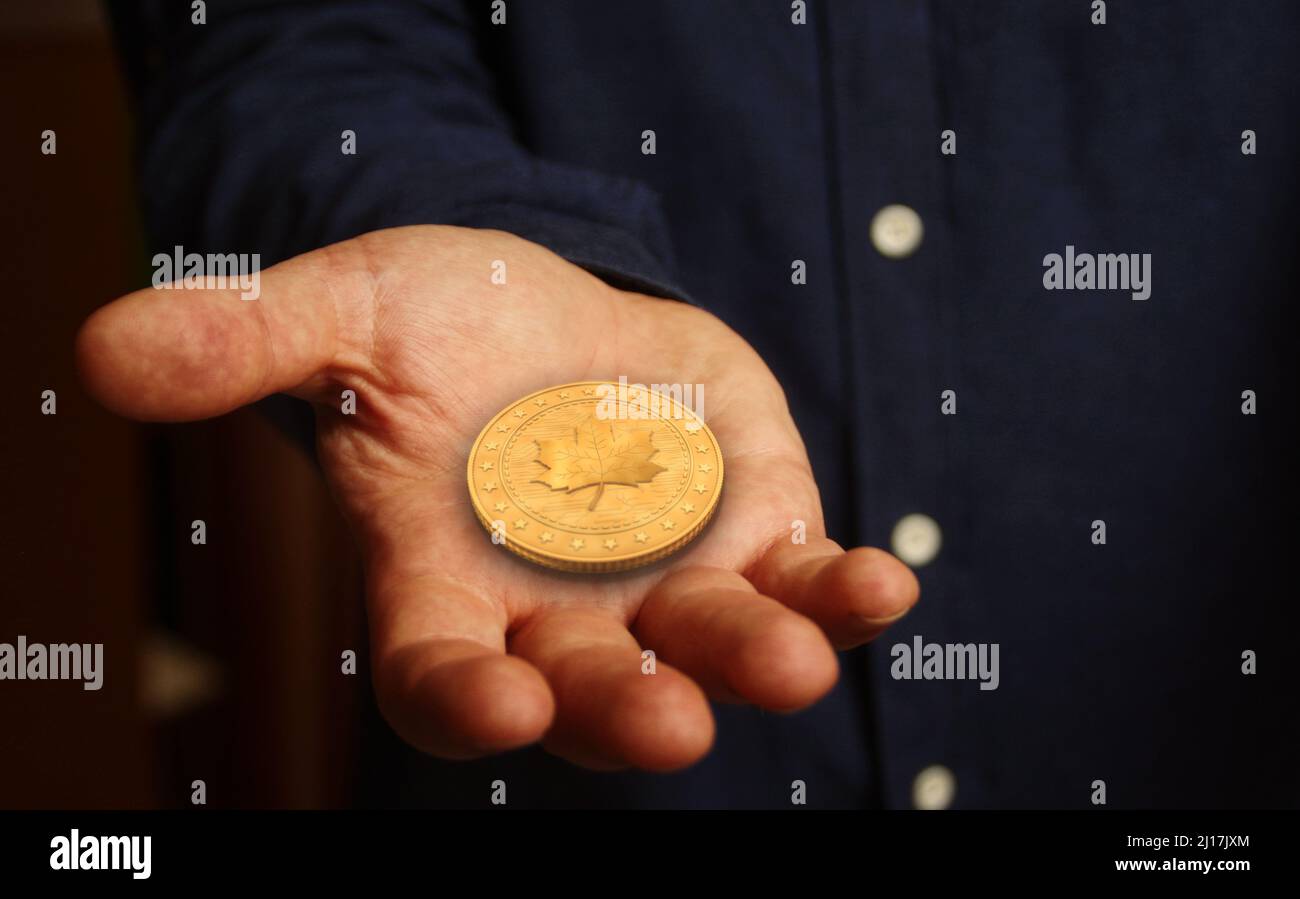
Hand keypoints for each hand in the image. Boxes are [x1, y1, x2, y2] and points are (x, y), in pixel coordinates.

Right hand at [77, 226, 918, 770]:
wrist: (548, 311)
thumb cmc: (436, 323)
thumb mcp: (345, 311)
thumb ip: (249, 342)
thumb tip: (108, 352)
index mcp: (448, 585)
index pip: (442, 676)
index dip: (462, 699)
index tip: (492, 704)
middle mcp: (559, 611)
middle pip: (589, 689)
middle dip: (625, 709)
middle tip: (666, 724)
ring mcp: (664, 585)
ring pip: (708, 649)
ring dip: (752, 661)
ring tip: (797, 664)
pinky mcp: (749, 539)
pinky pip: (801, 584)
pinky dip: (842, 595)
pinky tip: (882, 588)